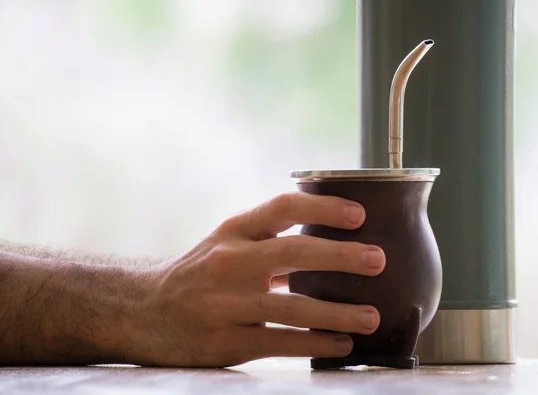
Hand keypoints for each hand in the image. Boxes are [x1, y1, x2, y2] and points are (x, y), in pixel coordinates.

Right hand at [133, 192, 385, 366]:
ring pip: (293, 307)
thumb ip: (269, 237)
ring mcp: (227, 304)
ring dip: (338, 313)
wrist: (143, 311)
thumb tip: (328, 236)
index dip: (324, 208)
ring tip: (371, 317)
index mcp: (234, 231)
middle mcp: (230, 262)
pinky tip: (341, 344)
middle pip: (294, 253)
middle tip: (379, 260)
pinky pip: (281, 343)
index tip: (360, 215)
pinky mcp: (227, 342)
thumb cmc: (199, 272)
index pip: (283, 208)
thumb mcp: (226, 243)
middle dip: (342, 256)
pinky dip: (316, 343)